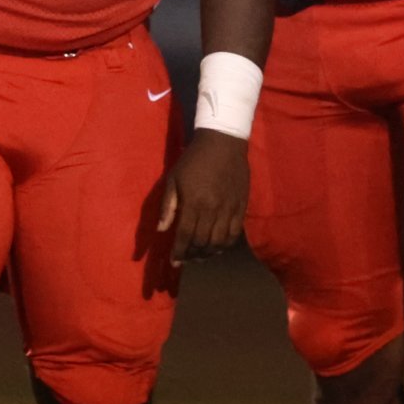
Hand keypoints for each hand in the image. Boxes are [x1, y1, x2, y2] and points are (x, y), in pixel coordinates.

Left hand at [156, 128, 249, 264]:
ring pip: (218, 242)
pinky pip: (234, 234)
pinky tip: (217, 246)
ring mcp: (229, 209)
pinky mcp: (241, 207)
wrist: (223, 142)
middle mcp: (213, 209)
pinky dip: (225, 245)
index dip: (179, 252)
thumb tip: (161, 230)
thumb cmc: (194, 159)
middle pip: (202, 242)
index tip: (175, 262)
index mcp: (194, 202)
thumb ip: (168, 206)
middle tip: (186, 258)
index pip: (185, 236)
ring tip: (200, 255)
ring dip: (208, 253)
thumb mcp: (174, 178)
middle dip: (192, 255)